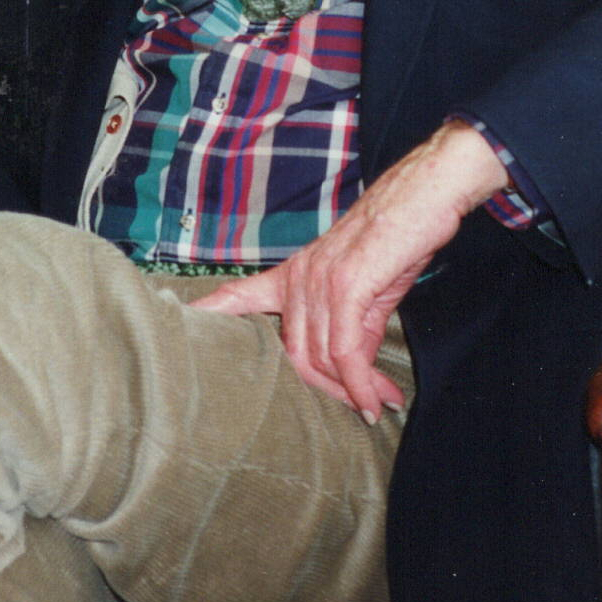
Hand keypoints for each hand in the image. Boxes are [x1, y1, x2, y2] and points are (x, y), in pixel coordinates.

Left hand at [193, 120, 506, 422]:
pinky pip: (345, 352)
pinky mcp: (346, 287)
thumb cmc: (398, 235)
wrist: (424, 194)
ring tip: (380, 403)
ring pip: (320, 359)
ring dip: (354, 390)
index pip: (239, 295)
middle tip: (363, 406)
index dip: (208, 315)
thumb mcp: (368, 290)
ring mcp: (318, 282)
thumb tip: (354, 373)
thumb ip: (352, 329)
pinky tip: (375, 399)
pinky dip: (361, 383)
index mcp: (295, 275)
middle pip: (296, 357)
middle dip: (330, 390)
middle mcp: (299, 279)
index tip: (177, 326)